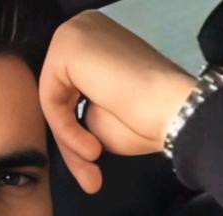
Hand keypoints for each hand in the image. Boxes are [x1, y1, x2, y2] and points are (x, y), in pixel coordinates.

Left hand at [39, 10, 196, 192]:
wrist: (172, 110)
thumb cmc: (145, 119)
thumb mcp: (97, 120)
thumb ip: (73, 115)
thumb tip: (56, 126)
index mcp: (93, 45)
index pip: (68, 96)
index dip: (75, 137)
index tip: (91, 168)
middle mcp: (82, 30)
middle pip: (58, 97)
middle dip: (70, 143)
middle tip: (90, 178)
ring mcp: (74, 33)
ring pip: (52, 101)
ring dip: (70, 141)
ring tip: (94, 161)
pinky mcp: (67, 44)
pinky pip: (50, 98)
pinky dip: (67, 130)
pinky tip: (92, 146)